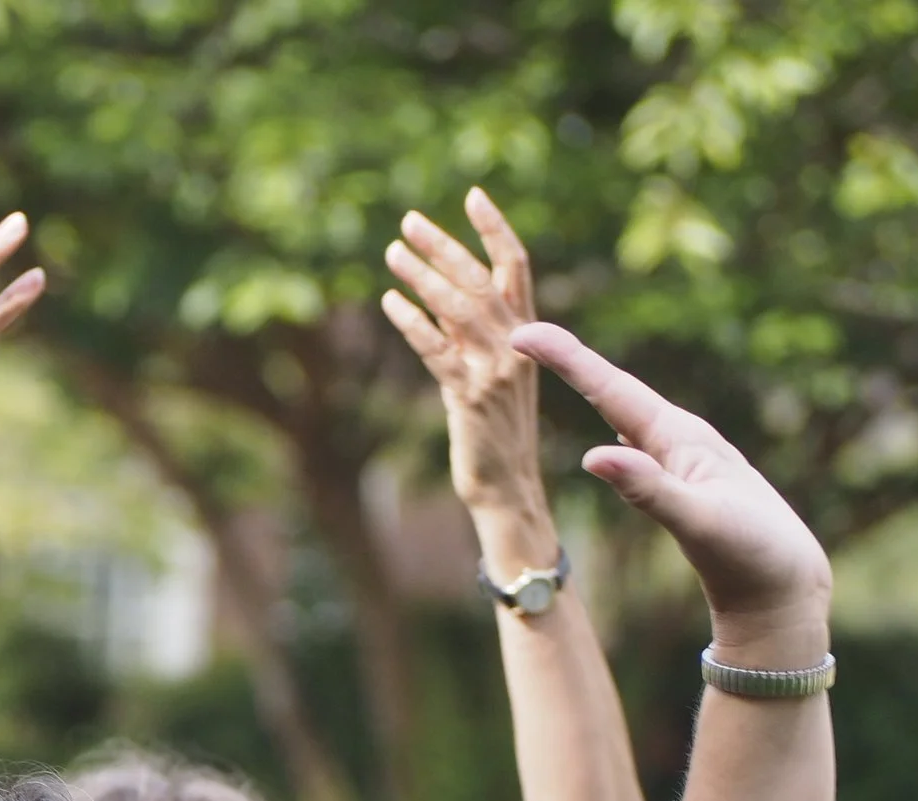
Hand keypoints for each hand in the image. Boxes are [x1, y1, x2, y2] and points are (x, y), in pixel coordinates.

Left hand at [381, 190, 544, 516]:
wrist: (507, 489)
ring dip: (423, 276)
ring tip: (392, 251)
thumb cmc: (495, 433)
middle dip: (445, 246)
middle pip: (480, 280)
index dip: (495, 230)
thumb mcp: (489, 376)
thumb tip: (438, 296)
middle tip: (409, 220)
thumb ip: (471, 336)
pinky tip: (389, 303)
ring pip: (458, 309)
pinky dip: (413, 323)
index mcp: (528, 337)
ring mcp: (495, 372)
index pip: (515, 268)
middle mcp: (517, 348)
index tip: (473, 195)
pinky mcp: (470, 398)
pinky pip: (438, 351)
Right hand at [511, 323, 832, 644]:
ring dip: (590, 386)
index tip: (524, 334)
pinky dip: (613, 423)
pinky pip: (639, 440)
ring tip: (555, 361)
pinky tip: (614, 427)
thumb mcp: (701, 524)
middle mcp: (680, 438)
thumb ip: (649, 490)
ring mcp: (683, 459)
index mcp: (681, 438)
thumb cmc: (754, 554)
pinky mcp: (685, 481)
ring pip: (626, 411)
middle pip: (614, 389)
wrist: (788, 585)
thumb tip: (595, 456)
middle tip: (521, 337)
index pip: (611, 390)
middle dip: (570, 361)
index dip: (567, 359)